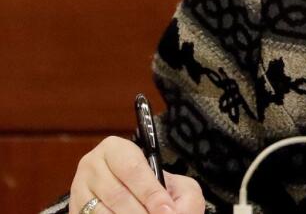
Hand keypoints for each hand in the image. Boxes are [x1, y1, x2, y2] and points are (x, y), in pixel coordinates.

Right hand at [69, 136, 204, 213]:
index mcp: (115, 149)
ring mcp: (78, 191)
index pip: (133, 170)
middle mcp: (91, 166)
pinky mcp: (74, 211)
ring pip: (102, 212)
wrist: (138, 204)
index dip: (151, 193)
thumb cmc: (158, 192)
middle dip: (141, 212)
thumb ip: (179, 194)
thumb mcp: (177, 186)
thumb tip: (169, 212)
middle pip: (117, 195)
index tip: (166, 211)